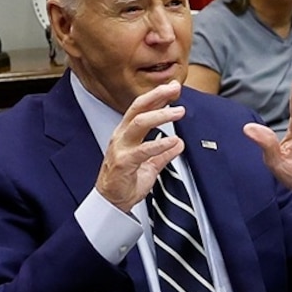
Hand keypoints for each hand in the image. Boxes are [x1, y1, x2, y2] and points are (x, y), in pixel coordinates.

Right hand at [95, 82, 188, 211]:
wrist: (112, 204)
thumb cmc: (125, 183)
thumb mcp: (150, 165)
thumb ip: (163, 154)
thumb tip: (179, 144)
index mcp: (126, 133)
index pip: (140, 108)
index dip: (157, 96)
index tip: (172, 87)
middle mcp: (121, 136)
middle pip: (137, 108)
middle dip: (157, 95)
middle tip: (175, 88)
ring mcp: (121, 148)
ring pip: (139, 123)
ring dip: (161, 115)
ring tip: (179, 111)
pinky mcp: (124, 163)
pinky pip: (143, 150)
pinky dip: (159, 144)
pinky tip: (173, 141)